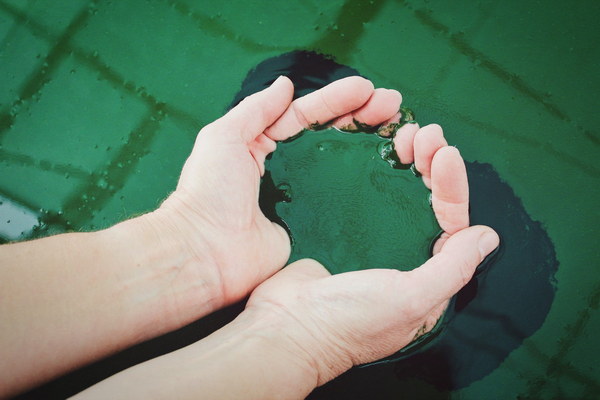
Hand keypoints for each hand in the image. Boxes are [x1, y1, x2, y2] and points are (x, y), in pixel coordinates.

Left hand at [154, 76, 402, 304]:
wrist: (205, 252)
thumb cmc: (209, 191)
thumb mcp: (224, 137)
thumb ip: (255, 109)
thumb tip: (285, 84)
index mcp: (260, 144)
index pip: (305, 115)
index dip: (336, 100)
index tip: (367, 90)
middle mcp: (283, 168)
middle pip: (328, 136)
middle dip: (361, 116)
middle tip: (394, 104)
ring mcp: (299, 198)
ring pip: (339, 166)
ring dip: (367, 145)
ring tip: (400, 130)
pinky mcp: (309, 226)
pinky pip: (339, 203)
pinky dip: (362, 187)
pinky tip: (386, 173)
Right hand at [241, 126, 498, 385]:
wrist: (286, 325)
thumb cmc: (350, 319)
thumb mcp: (410, 298)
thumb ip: (452, 268)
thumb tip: (488, 236)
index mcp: (427, 277)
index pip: (450, 223)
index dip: (451, 185)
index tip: (444, 153)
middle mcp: (403, 257)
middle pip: (425, 202)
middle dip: (429, 164)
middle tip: (424, 133)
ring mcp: (371, 243)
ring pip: (396, 193)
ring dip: (405, 162)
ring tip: (403, 134)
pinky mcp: (342, 232)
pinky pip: (364, 194)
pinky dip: (373, 170)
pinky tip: (375, 149)